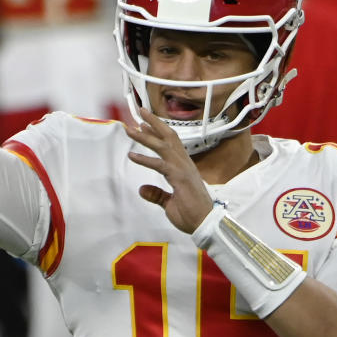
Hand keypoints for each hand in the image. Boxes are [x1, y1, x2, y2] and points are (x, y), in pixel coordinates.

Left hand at [124, 108, 213, 233]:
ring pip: (164, 146)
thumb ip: (157, 195)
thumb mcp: (169, 204)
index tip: (144, 124)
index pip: (171, 144)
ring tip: (131, 128)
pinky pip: (160, 165)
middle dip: (154, 123)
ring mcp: (183, 169)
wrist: (205, 224)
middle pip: (169, 137)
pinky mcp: (180, 178)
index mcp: (184, 168)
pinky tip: (132, 155)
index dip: (158, 132)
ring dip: (146, 136)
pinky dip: (145, 159)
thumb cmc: (192, 215)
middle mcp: (185, 164)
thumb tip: (142, 189)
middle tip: (140, 111)